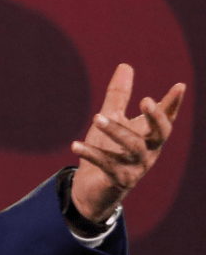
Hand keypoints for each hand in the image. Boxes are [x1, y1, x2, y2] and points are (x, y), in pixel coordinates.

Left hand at [71, 64, 184, 222]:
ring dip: (115, 131)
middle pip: (161, 134)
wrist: (93, 188)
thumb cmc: (107, 150)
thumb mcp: (112, 119)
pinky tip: (75, 145)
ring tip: (96, 117)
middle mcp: (149, 152)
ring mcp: (136, 167)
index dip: (173, 104)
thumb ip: (119, 95)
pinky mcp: (119, 180)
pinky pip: (106, 164)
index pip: (165, 118)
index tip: (179, 86)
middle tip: (146, 100)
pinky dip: (91, 153)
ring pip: (132, 147)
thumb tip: (125, 65)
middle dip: (155, 117)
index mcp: (149, 136)